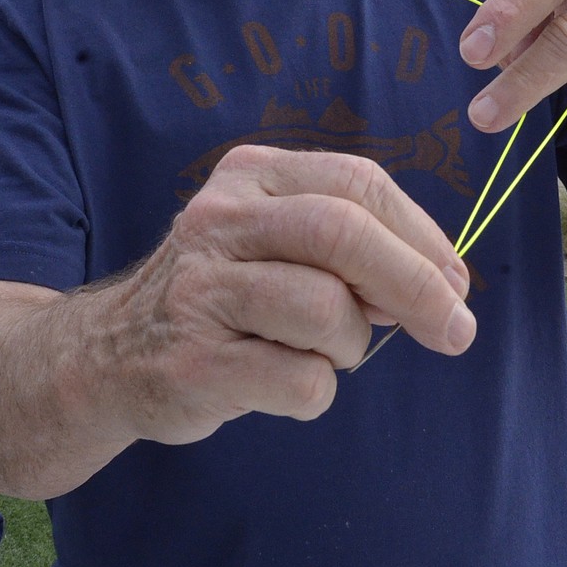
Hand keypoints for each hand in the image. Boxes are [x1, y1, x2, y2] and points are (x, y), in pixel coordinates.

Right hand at [93, 144, 475, 448]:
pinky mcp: (195, 362)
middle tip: (456, 330)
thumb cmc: (222, 292)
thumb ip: (348, 240)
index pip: (357, 182)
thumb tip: (446, 281)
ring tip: (321, 352)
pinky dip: (315, 391)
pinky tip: (280, 381)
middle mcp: (220, 219)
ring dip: (351, 345)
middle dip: (418, 284)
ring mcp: (201, 289)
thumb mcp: (272, 236)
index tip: (456, 279)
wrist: (109, 353)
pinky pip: (302, 382)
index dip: (421, 233)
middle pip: (345, 233)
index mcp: (250, 174)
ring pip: (328, 310)